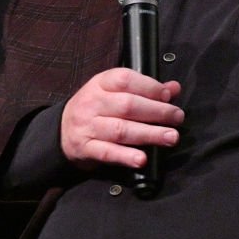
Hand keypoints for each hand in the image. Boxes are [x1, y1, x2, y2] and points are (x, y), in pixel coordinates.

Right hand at [60, 68, 183, 169]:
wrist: (61, 130)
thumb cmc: (96, 109)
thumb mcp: (115, 92)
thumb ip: (145, 89)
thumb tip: (173, 88)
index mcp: (100, 83)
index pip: (125, 79)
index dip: (149, 87)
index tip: (168, 96)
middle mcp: (92, 103)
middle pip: (127, 105)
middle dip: (157, 112)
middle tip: (177, 118)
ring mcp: (87, 126)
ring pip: (120, 130)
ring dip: (149, 134)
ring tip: (170, 137)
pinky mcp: (85, 148)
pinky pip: (107, 152)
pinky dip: (126, 156)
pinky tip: (142, 159)